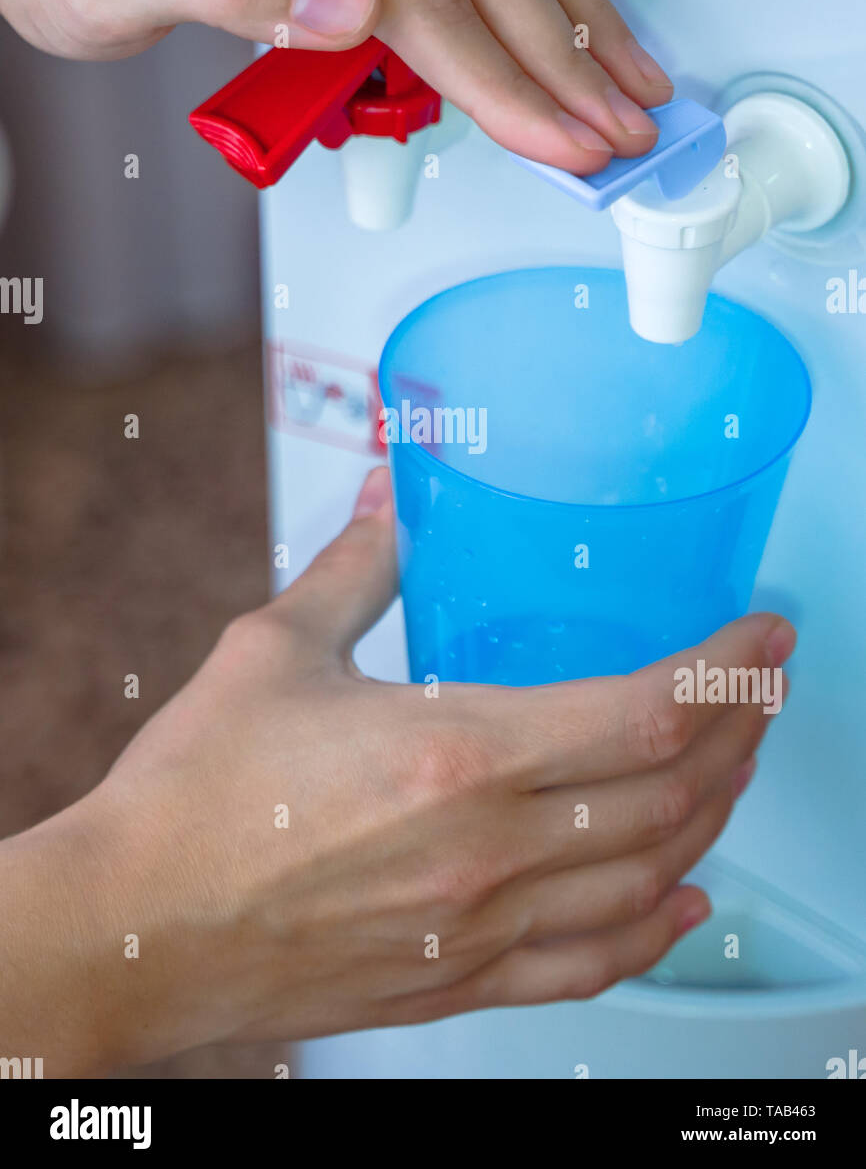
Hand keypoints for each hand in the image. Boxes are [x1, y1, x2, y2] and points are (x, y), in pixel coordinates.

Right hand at [19, 467, 791, 1073]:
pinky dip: (654, 931)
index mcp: (457, 754)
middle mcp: (489, 851)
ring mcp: (481, 929)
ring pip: (648, 878)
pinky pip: (589, 966)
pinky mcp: (455, 983)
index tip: (764, 637)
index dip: (728, 670)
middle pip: (671, 795)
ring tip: (733, 767)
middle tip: (763, 688)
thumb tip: (386, 496)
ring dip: (712, 816)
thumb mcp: (274, 651)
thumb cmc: (192, 795)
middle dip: (741, 733)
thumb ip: (356, 566)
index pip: (647, 713)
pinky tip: (680, 902)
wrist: (130, 928)